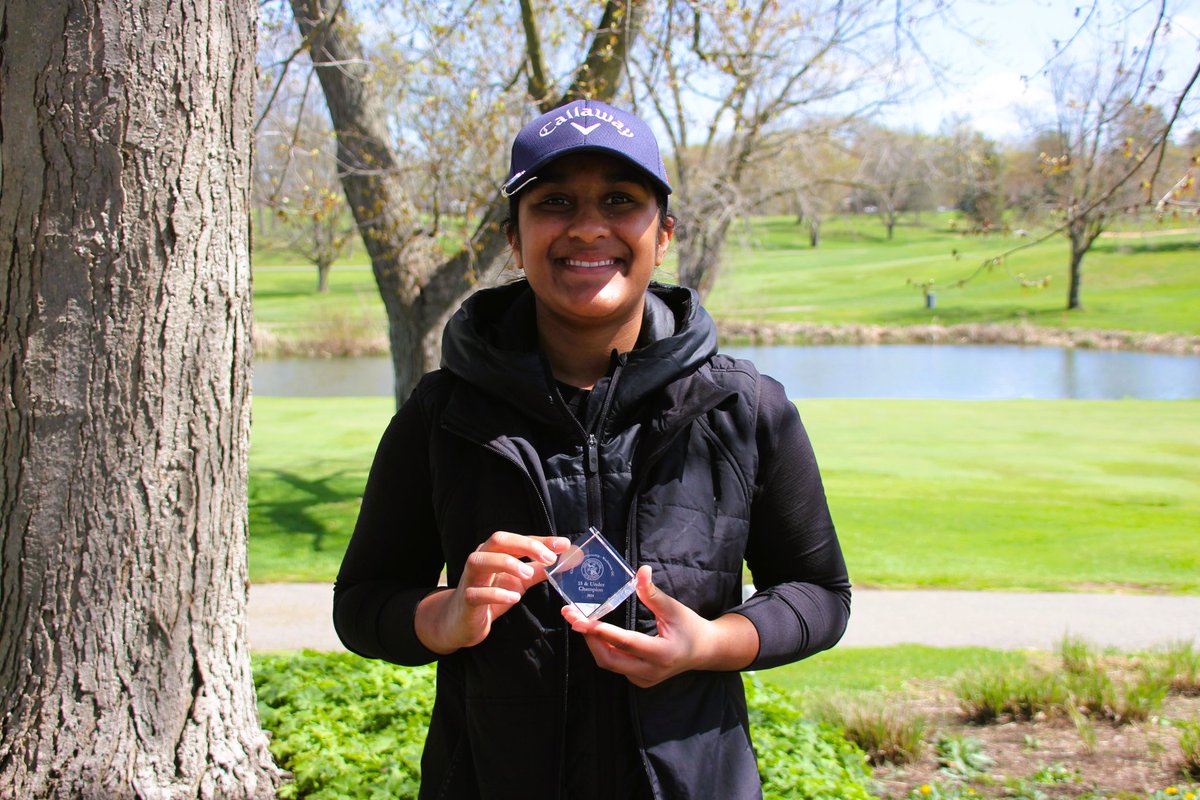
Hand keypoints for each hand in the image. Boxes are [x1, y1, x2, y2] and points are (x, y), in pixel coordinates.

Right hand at [416, 531, 569, 654]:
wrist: (462, 621)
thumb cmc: (490, 595)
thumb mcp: (517, 581)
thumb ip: (537, 570)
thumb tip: (563, 561)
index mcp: (494, 552)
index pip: (518, 539)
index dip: (541, 541)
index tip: (563, 545)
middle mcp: (481, 558)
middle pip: (498, 540)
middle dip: (525, 546)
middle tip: (549, 558)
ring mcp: (471, 578)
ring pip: (482, 560)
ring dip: (508, 564)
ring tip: (528, 574)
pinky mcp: (466, 599)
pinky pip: (477, 593)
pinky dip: (496, 593)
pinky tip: (514, 598)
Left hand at [561, 565, 759, 687]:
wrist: (705, 651)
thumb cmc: (690, 627)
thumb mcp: (674, 608)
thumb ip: (654, 593)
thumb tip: (641, 571)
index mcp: (662, 653)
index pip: (627, 643)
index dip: (603, 632)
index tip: (583, 620)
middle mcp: (651, 671)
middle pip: (610, 660)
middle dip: (589, 638)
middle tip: (573, 617)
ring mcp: (644, 679)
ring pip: (610, 664)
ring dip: (594, 643)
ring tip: (581, 621)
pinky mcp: (640, 680)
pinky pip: (616, 666)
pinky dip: (604, 649)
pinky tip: (597, 633)